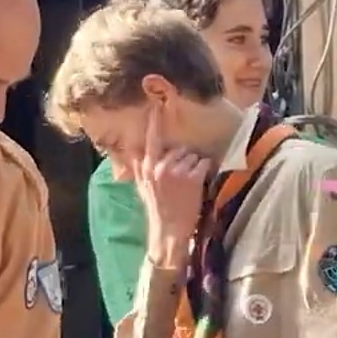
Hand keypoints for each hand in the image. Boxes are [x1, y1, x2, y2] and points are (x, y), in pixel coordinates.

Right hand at [137, 103, 209, 265]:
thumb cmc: (157, 209)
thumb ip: (137, 167)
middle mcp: (160, 166)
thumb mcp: (141, 187)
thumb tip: (132, 150)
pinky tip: (199, 182)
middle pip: (179, 148)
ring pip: (192, 156)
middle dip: (183, 158)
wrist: (169, 232)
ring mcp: (176, 171)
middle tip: (182, 178)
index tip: (157, 106)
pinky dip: (204, 170)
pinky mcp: (192, 177)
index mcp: (147, 167)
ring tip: (188, 184)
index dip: (155, 122)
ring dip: (194, 166)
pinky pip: (203, 163)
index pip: (151, 139)